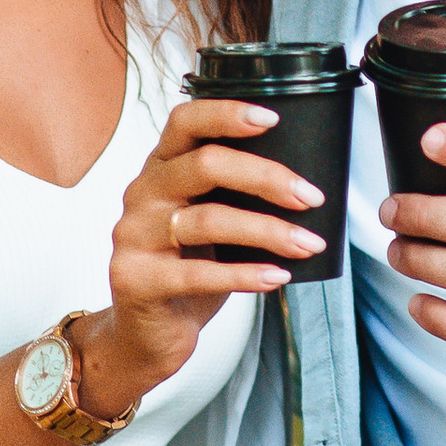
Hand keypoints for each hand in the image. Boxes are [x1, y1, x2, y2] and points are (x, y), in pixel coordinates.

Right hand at [83, 97, 326, 410]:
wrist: (150, 332)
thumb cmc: (190, 267)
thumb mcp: (211, 219)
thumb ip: (236, 194)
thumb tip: (307, 184)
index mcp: (161, 168)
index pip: (184, 121)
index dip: (226, 113)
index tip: (272, 118)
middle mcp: (141, 194)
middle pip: (204, 165)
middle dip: (266, 177)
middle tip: (311, 197)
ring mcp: (134, 236)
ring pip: (207, 220)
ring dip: (268, 231)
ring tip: (307, 244)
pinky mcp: (137, 279)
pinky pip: (197, 274)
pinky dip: (245, 274)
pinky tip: (277, 277)